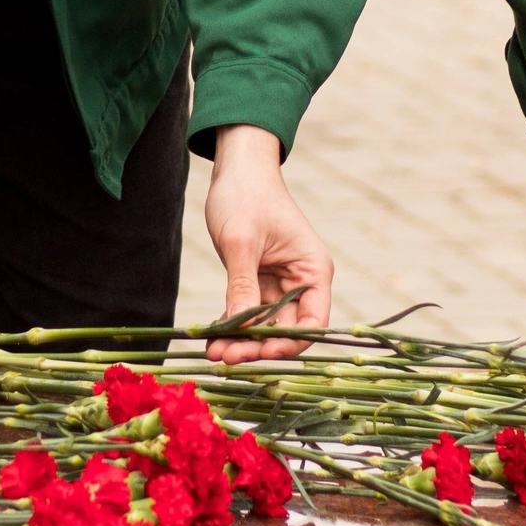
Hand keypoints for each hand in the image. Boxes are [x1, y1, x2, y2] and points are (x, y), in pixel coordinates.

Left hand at [202, 126, 331, 362]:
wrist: (236, 168)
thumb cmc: (246, 195)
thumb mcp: (241, 241)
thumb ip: (243, 286)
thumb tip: (241, 329)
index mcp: (313, 270)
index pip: (313, 322)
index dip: (289, 343)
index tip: (260, 352)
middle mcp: (302, 282)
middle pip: (287, 329)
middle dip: (256, 345)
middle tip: (225, 357)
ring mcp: (280, 284)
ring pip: (265, 326)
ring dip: (241, 340)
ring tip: (213, 352)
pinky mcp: (258, 282)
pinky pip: (248, 312)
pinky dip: (232, 325)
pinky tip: (212, 338)